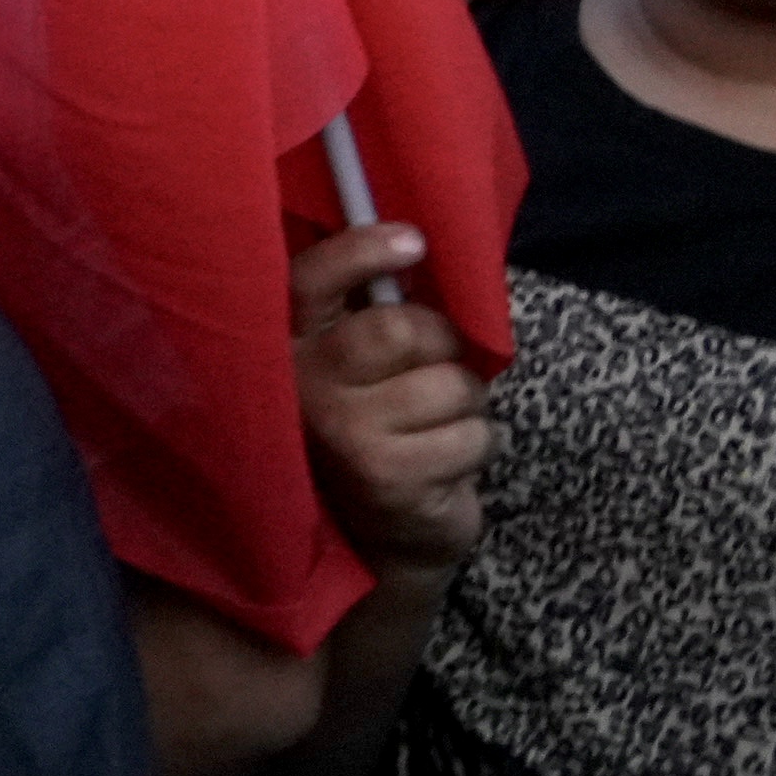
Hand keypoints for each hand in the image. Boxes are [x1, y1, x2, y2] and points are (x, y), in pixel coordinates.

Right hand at [291, 221, 489, 576]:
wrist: (381, 535)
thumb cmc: (382, 426)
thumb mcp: (363, 366)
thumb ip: (378, 313)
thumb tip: (425, 248)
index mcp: (294, 341)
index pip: (311, 279)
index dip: (361, 251)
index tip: (413, 240)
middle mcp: (306, 383)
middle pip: (401, 328)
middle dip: (444, 344)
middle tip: (439, 366)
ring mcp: (345, 432)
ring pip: (452, 385)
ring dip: (469, 405)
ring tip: (441, 426)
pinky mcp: (388, 476)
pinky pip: (475, 437)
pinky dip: (480, 447)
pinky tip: (447, 463)